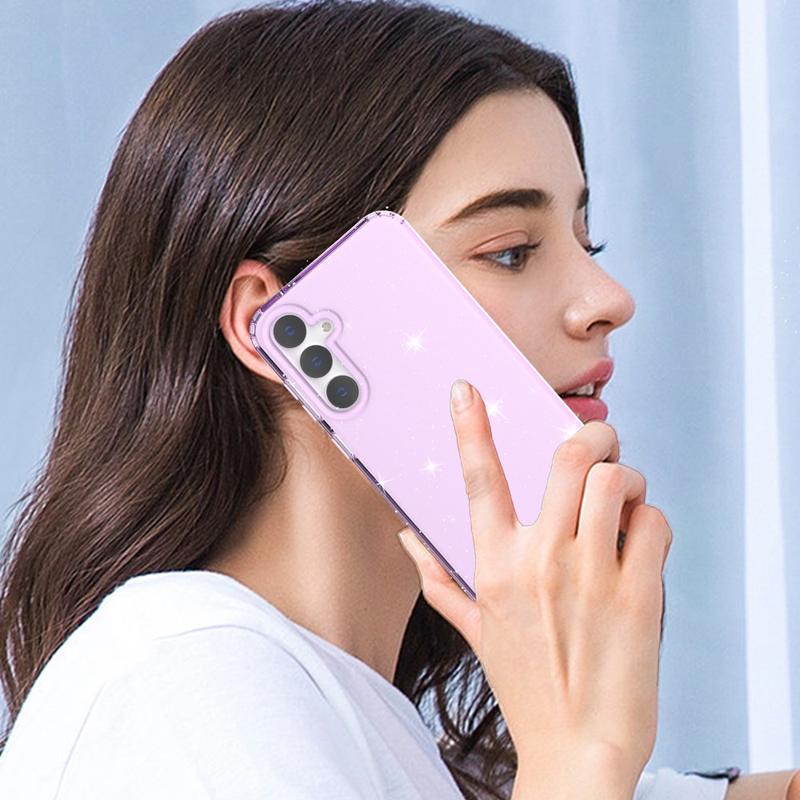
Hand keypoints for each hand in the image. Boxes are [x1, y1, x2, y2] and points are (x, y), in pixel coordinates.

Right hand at [397, 378, 670, 794]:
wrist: (579, 748)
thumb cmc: (527, 687)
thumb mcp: (475, 630)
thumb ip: (439, 578)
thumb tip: (409, 537)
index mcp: (496, 566)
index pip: (479, 479)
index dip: (469, 427)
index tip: (466, 391)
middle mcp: (541, 561)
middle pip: (569, 458)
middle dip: (590, 436)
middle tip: (595, 444)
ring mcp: (592, 574)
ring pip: (616, 479)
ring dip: (625, 477)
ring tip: (621, 498)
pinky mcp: (639, 592)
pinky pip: (654, 521)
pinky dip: (651, 520)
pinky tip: (638, 541)